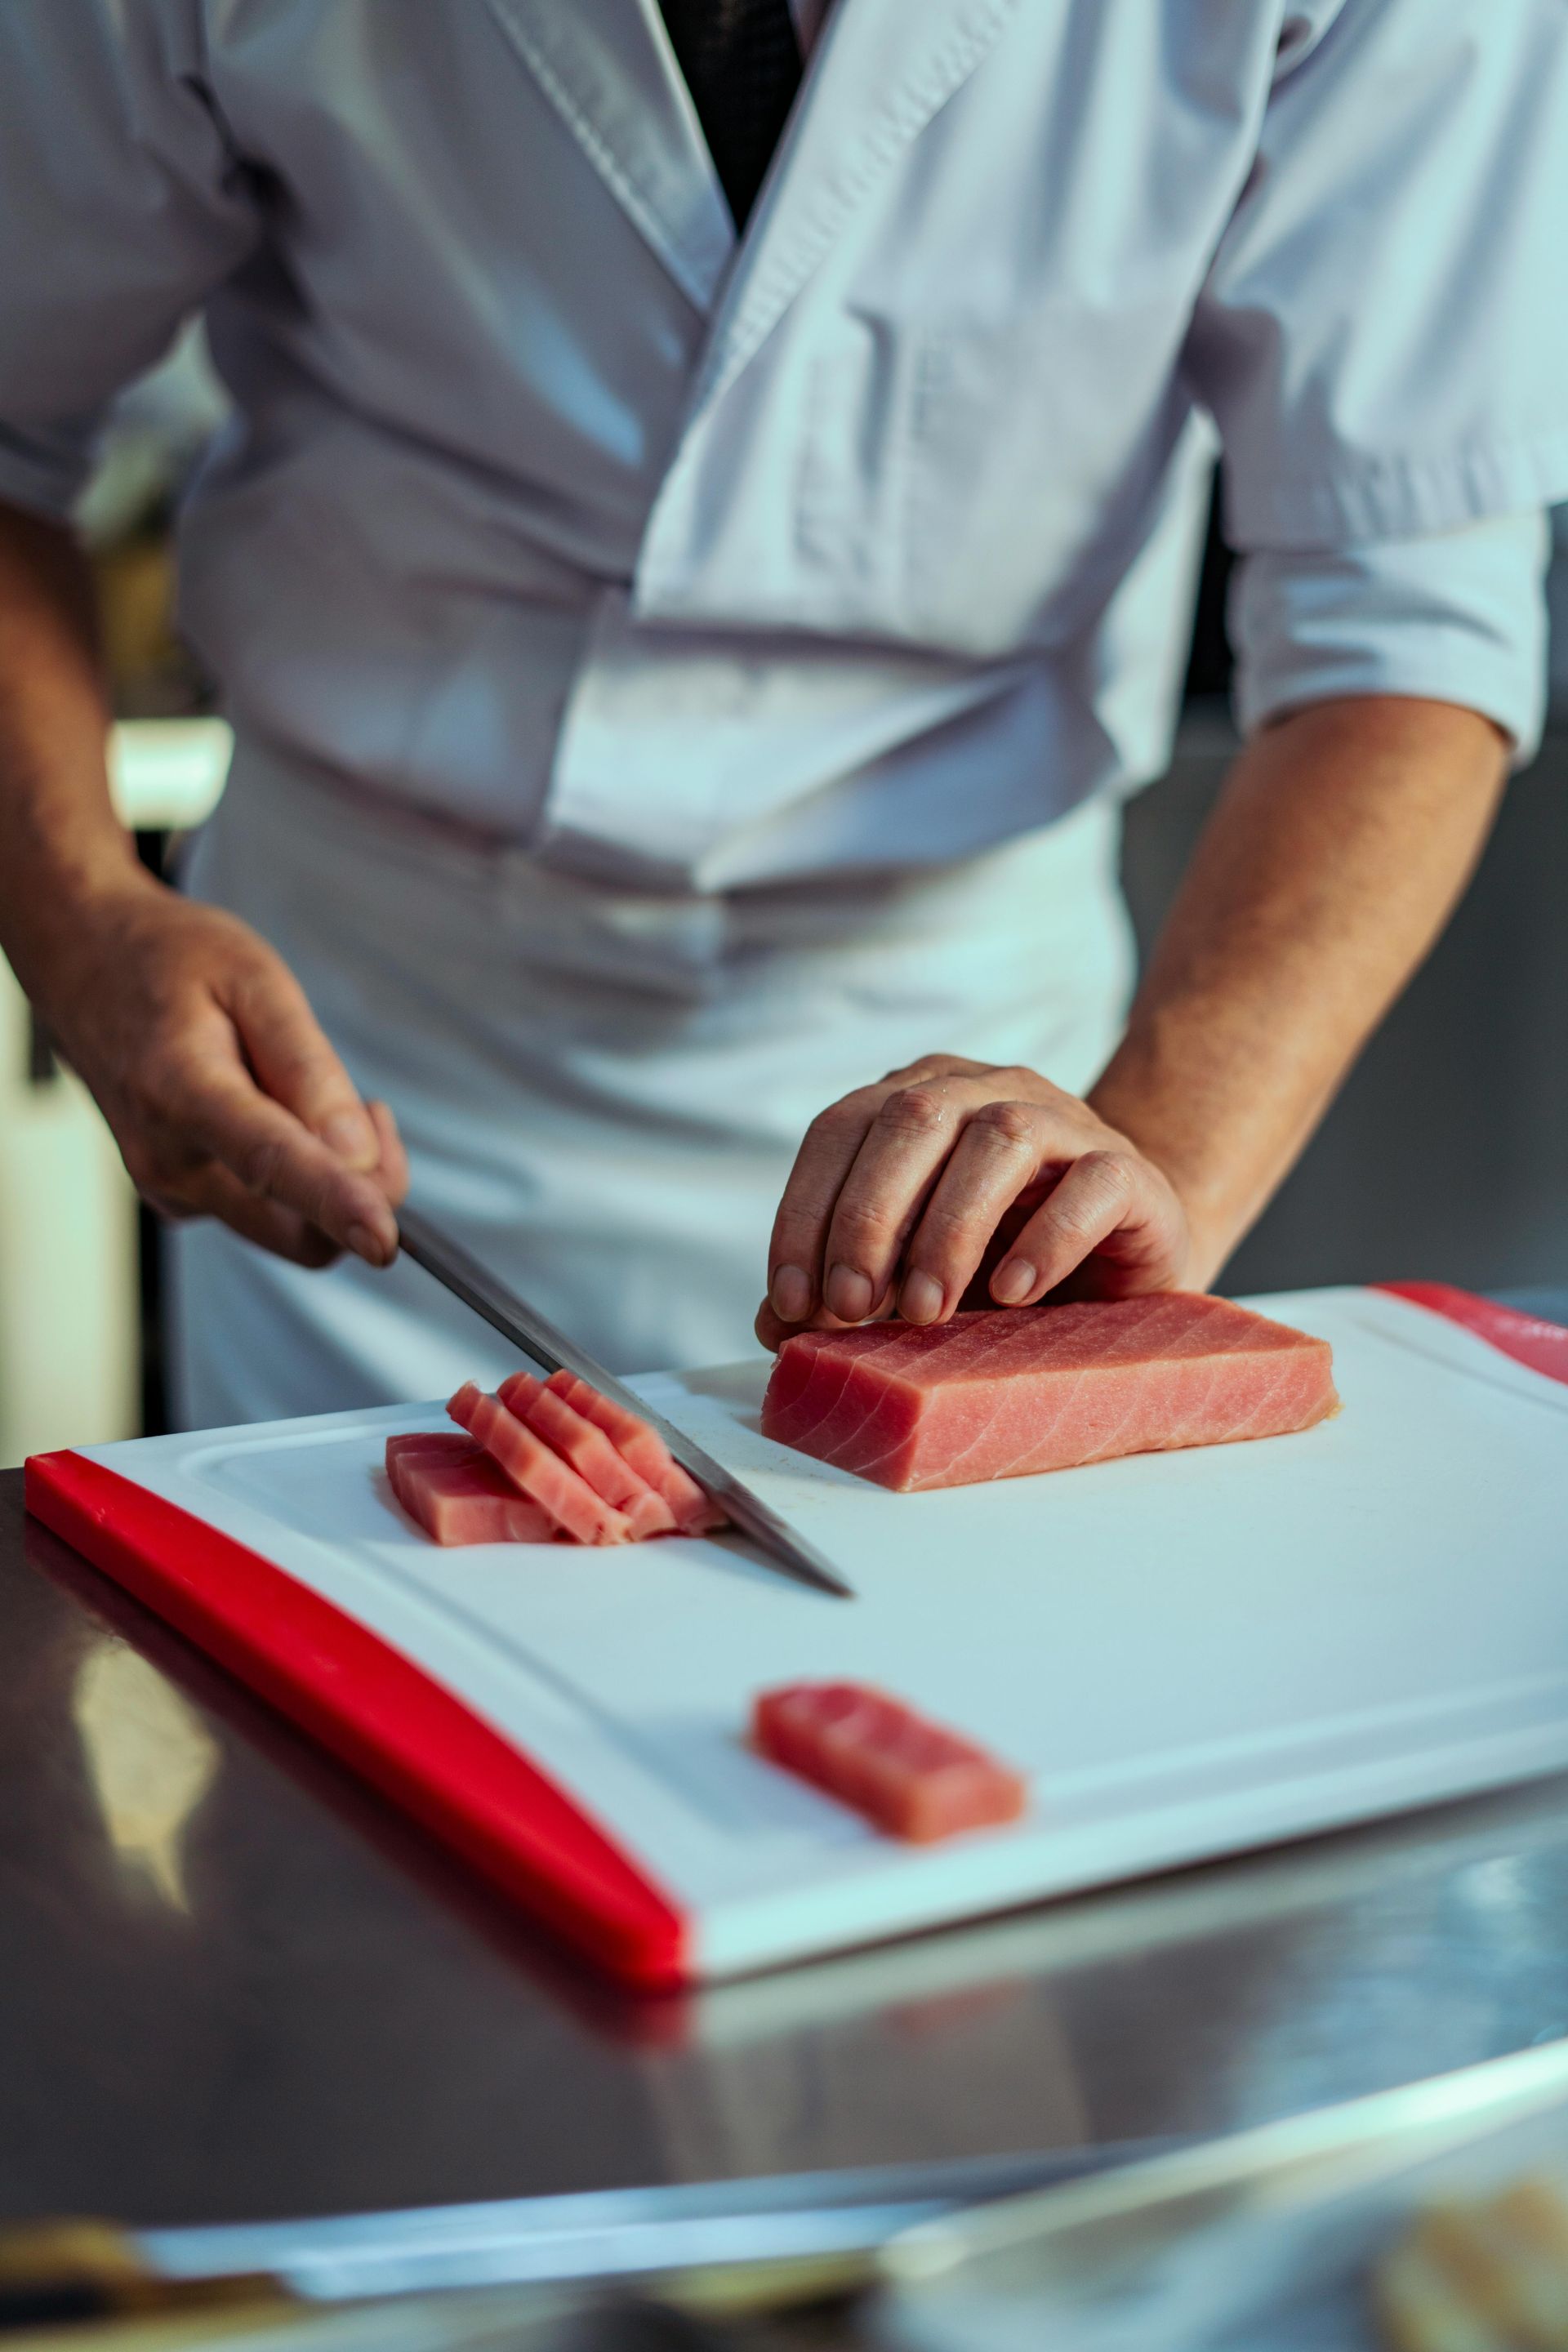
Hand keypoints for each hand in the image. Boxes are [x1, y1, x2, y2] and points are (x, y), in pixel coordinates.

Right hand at [27, 871, 407, 1266]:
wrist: (83, 964)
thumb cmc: (169, 961)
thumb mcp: (255, 981)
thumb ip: (308, 1069)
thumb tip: (356, 1155)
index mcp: (180, 1092)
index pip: (269, 1163)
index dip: (335, 1203)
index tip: (383, 1239)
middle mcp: (167, 1161)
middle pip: (294, 1232)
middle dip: (362, 1193)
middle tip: (373, 1111)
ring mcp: (168, 1188)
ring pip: (288, 1227)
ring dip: (331, 1177)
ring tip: (305, 1085)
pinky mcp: (179, 1198)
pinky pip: (265, 1211)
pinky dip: (299, 1177)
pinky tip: (276, 1107)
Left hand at [757, 1055, 1192, 1349]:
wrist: (1124, 1253)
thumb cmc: (1000, 1257)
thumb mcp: (911, 1271)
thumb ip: (845, 1287)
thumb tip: (774, 1327)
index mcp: (917, 1099)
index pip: (840, 1129)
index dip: (805, 1212)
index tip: (792, 1301)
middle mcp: (984, 1091)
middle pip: (913, 1118)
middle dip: (869, 1218)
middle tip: (852, 1309)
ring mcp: (1062, 1120)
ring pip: (999, 1140)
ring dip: (949, 1229)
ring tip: (926, 1311)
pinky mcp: (1127, 1169)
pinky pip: (1091, 1183)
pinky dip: (1046, 1238)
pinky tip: (1012, 1293)